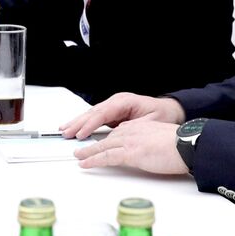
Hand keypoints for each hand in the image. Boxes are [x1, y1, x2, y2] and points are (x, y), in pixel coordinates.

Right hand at [60, 92, 183, 139]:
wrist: (169, 109)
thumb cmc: (163, 115)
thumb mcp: (151, 122)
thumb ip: (133, 127)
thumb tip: (118, 132)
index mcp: (125, 101)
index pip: (103, 113)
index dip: (90, 124)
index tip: (81, 134)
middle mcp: (117, 101)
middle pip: (93, 112)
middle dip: (78, 123)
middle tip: (66, 132)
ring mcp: (114, 106)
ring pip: (92, 114)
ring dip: (78, 122)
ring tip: (65, 129)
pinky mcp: (113, 112)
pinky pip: (96, 118)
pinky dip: (84, 123)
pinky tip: (75, 128)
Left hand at [74, 120, 186, 173]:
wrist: (189, 145)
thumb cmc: (181, 145)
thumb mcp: (160, 140)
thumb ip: (148, 142)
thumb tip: (145, 151)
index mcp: (139, 127)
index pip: (117, 132)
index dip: (105, 139)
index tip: (97, 143)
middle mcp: (132, 131)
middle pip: (107, 138)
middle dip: (91, 143)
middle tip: (80, 148)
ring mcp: (130, 141)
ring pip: (103, 146)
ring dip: (88, 152)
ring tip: (78, 156)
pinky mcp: (131, 153)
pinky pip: (107, 157)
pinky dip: (94, 160)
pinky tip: (85, 164)